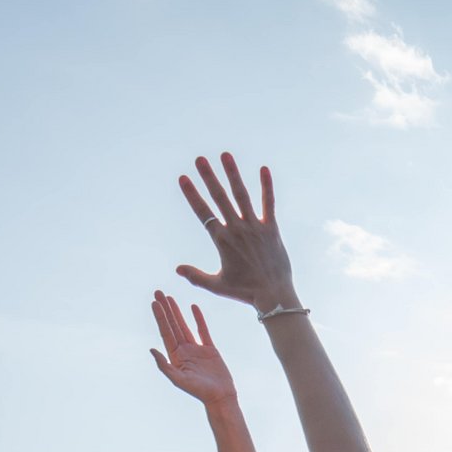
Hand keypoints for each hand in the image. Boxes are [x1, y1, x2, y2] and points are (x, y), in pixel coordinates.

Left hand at [148, 292, 236, 406]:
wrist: (220, 397)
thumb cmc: (200, 392)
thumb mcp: (179, 380)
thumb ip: (165, 365)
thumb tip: (151, 349)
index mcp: (175, 357)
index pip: (165, 332)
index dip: (160, 317)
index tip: (154, 303)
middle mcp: (184, 351)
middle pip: (172, 325)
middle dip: (165, 309)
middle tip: (158, 292)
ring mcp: (196, 349)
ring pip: (184, 325)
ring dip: (177, 312)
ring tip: (170, 297)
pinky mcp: (209, 349)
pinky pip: (203, 330)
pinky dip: (198, 319)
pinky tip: (193, 307)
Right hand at [176, 153, 298, 312]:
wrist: (274, 296)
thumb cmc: (245, 292)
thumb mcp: (217, 286)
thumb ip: (196, 276)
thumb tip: (177, 269)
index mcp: (222, 241)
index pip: (203, 212)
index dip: (192, 194)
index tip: (183, 178)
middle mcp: (237, 230)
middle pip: (220, 198)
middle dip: (208, 177)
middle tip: (199, 159)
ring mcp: (255, 228)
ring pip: (241, 196)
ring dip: (233, 174)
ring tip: (225, 155)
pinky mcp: (271, 229)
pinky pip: (268, 204)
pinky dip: (266, 187)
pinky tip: (264, 169)